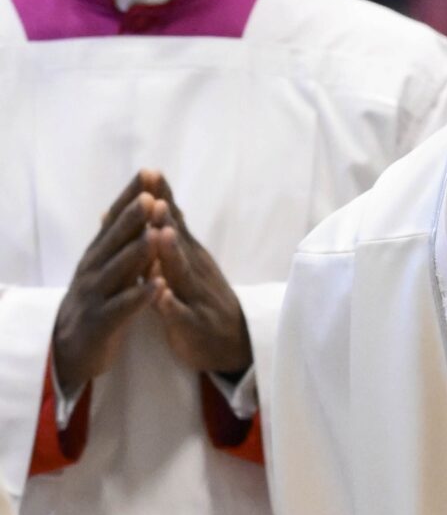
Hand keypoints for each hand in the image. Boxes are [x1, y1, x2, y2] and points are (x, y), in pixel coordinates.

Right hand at [52, 172, 160, 394]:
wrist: (71, 347)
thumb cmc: (97, 298)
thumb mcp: (106, 264)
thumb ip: (120, 236)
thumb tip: (136, 199)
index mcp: (99, 253)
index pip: (116, 219)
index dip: (131, 196)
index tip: (150, 173)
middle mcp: (94, 269)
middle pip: (115, 240)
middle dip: (133, 218)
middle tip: (151, 196)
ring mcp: (95, 295)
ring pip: (118, 271)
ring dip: (138, 252)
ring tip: (157, 234)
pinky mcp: (100, 323)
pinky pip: (122, 308)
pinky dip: (140, 296)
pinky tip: (159, 285)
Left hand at [145, 181, 251, 376]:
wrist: (233, 343)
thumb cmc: (201, 298)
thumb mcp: (186, 263)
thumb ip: (167, 235)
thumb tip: (146, 203)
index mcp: (190, 255)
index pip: (175, 221)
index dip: (163, 198)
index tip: (150, 172)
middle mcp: (195, 270)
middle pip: (179, 242)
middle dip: (166, 219)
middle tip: (154, 196)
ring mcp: (196, 296)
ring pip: (182, 273)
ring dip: (171, 254)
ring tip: (160, 235)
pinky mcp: (193, 325)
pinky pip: (180, 314)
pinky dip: (170, 304)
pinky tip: (160, 295)